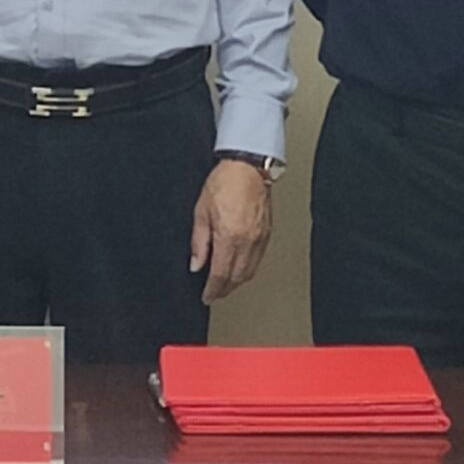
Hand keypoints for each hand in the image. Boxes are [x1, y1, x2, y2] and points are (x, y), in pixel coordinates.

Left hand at [190, 158, 272, 300]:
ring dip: (236, 282)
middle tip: (214, 293)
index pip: (221, 274)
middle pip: (237, 277)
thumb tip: (196, 264)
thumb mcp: (201, 211)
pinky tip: (239, 267)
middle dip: (224, 289)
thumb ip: (199, 242)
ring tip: (225, 284)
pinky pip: (258, 260)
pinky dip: (247, 269)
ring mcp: (260, 238)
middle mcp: (248, 241)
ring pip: (249, 272)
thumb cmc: (224, 181)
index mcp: (229, 236)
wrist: (247, 166)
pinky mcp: (267, 233)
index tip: (206, 297)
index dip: (212, 290)